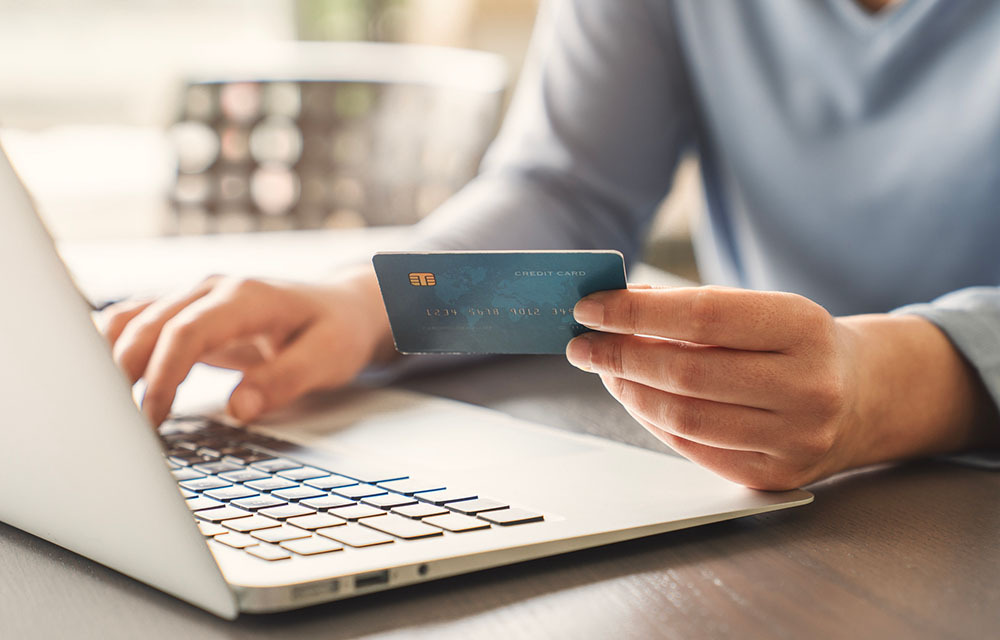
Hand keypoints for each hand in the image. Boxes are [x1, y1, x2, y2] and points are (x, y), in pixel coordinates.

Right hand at [96, 267, 391, 425]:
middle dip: (125, 373)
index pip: (188, 330)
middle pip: (149, 324)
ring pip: (134, 320)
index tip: (152, 417)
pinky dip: (116, 348)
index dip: (164, 373)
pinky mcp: (188, 313)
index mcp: (247, 297)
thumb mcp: (328, 359)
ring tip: (106, 409)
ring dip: (112, 360)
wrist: (344, 307)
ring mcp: (196, 297)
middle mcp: (213, 290)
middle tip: (120, 427)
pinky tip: (107, 382)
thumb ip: (285, 381)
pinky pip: (138, 322)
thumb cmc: (337, 331)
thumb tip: (241, 408)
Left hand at [566, 285, 996, 489]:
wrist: (865, 396)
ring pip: (683, 417)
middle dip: (619, 356)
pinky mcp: (776, 476)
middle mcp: (809, 386)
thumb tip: (615, 308)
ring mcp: (796, 439)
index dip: (635, 312)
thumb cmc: (797, 344)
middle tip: (582, 344)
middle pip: (686, 373)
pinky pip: (693, 448)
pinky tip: (635, 397)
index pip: (702, 315)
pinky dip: (652, 420)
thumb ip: (693, 308)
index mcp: (804, 327)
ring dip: (628, 391)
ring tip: (604, 370)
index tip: (589, 307)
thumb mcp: (762, 309)